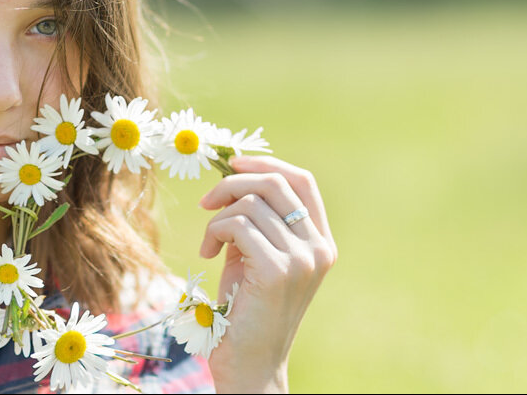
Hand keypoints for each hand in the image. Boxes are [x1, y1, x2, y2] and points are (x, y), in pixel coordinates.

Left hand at [199, 154, 336, 392]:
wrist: (249, 363)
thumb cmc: (246, 309)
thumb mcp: (255, 255)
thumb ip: (255, 219)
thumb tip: (233, 173)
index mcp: (320, 242)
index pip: (302, 181)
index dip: (265, 163)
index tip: (232, 163)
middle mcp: (318, 248)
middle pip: (274, 183)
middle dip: (231, 183)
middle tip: (206, 203)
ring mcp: (302, 259)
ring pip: (249, 202)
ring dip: (217, 217)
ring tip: (210, 244)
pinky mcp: (277, 270)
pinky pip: (237, 224)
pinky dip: (214, 232)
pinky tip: (208, 254)